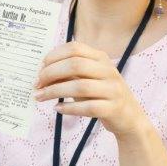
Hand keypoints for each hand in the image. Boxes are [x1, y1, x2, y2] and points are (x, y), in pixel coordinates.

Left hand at [33, 41, 147, 137]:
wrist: (129, 117)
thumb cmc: (101, 95)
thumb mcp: (87, 79)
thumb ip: (69, 72)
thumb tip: (42, 73)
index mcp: (101, 58)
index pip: (74, 48)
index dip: (53, 57)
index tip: (40, 69)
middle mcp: (108, 71)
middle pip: (75, 65)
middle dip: (51, 74)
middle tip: (37, 84)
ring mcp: (113, 90)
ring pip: (80, 87)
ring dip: (55, 92)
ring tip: (40, 97)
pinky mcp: (113, 109)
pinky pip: (88, 107)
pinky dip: (69, 108)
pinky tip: (57, 109)